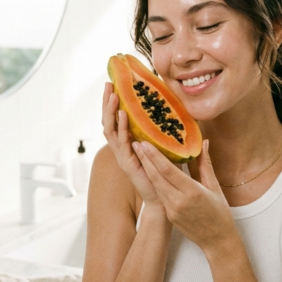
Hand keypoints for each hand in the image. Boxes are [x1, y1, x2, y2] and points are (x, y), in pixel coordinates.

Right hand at [101, 82, 162, 210]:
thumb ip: (163, 130)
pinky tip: (124, 114)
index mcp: (128, 141)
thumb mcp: (163, 145)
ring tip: (114, 95)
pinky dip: (122, 127)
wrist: (163, 198)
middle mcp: (121, 147)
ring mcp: (122, 155)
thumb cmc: (165, 172)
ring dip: (111, 111)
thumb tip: (174, 109)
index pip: (116, 118)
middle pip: (108, 121)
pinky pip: (122, 143)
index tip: (114, 83)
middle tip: (108, 84)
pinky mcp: (127, 163)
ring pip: (110, 130)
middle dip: (107, 102)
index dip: (113, 102)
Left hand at [132, 139, 237, 251]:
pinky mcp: (169, 215)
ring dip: (147, 170)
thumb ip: (205, 164)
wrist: (217, 240)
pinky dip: (155, 182)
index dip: (154, 155)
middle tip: (137, 143)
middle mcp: (178, 201)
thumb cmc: (220, 212)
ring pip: (156, 185)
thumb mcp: (214, 186)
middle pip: (156, 176)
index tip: (145, 142)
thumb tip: (205, 143)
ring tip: (141, 155)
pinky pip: (161, 195)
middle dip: (145, 159)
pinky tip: (152, 172)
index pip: (167, 169)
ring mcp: (172, 210)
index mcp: (192, 191)